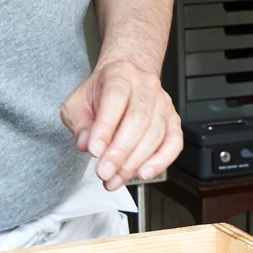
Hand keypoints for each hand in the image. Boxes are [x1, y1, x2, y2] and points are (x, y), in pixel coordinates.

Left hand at [60, 58, 182, 190]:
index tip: (94, 150)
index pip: (115, 98)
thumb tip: (87, 144)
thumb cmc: (101, 93)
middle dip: (120, 152)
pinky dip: (161, 161)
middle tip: (105, 171)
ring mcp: (162, 103)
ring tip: (116, 177)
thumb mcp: (78, 103)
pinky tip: (144, 172)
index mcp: (120, 75)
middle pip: (138, 119)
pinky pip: (174, 142)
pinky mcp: (173, 120)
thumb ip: (79, 123)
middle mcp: (145, 85)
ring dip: (135, 161)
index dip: (105, 128)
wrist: (124, 82)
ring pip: (155, 134)